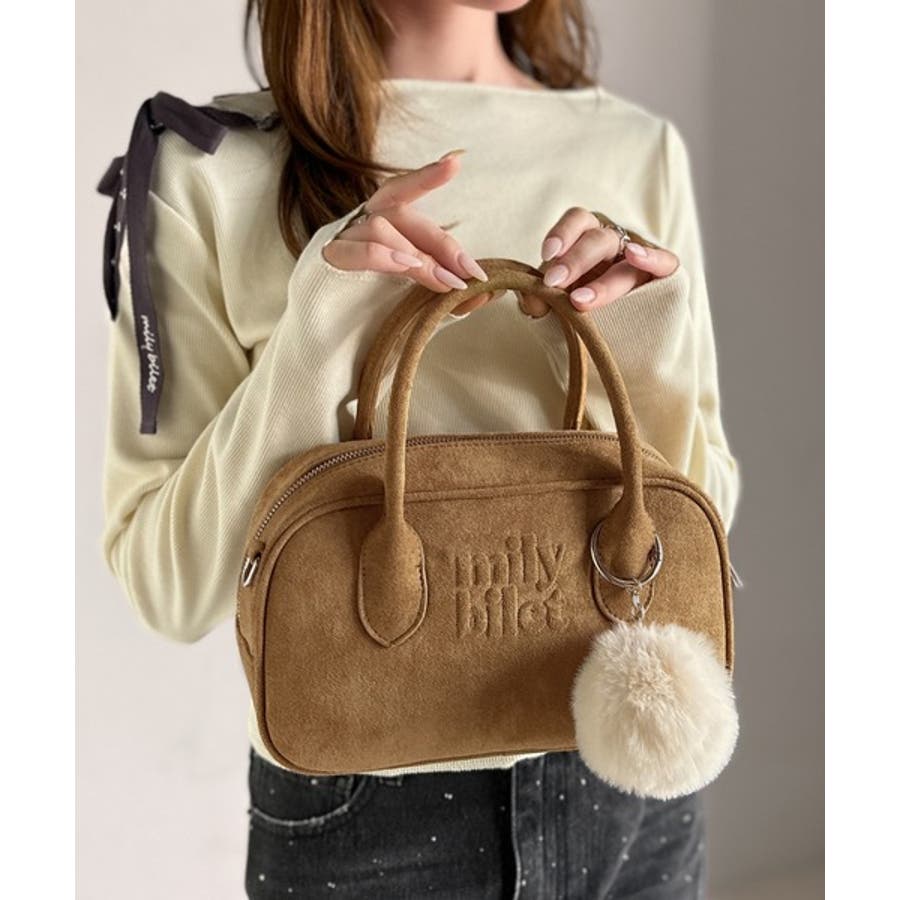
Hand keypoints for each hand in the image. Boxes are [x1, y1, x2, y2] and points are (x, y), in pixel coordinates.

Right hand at [322, 149, 499, 314]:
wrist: (325, 358)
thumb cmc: (368, 328)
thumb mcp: (416, 310)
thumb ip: (446, 299)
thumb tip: (485, 294)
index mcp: (376, 230)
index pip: (400, 193)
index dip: (426, 176)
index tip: (456, 160)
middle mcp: (355, 228)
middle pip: (401, 213)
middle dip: (441, 242)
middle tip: (469, 271)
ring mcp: (337, 242)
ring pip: (382, 227)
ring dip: (418, 256)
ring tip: (442, 281)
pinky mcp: (322, 264)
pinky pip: (356, 249)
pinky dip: (385, 255)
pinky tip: (405, 266)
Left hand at [516, 207, 680, 317]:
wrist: (622, 344)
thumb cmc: (583, 314)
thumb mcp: (557, 307)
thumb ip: (540, 301)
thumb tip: (530, 299)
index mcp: (588, 238)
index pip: (578, 221)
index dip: (562, 233)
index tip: (547, 255)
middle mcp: (616, 242)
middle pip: (598, 239)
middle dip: (574, 260)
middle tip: (554, 283)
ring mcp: (642, 258)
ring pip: (627, 257)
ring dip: (602, 280)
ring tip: (580, 301)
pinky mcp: (666, 276)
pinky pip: (666, 262)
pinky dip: (652, 257)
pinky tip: (635, 256)